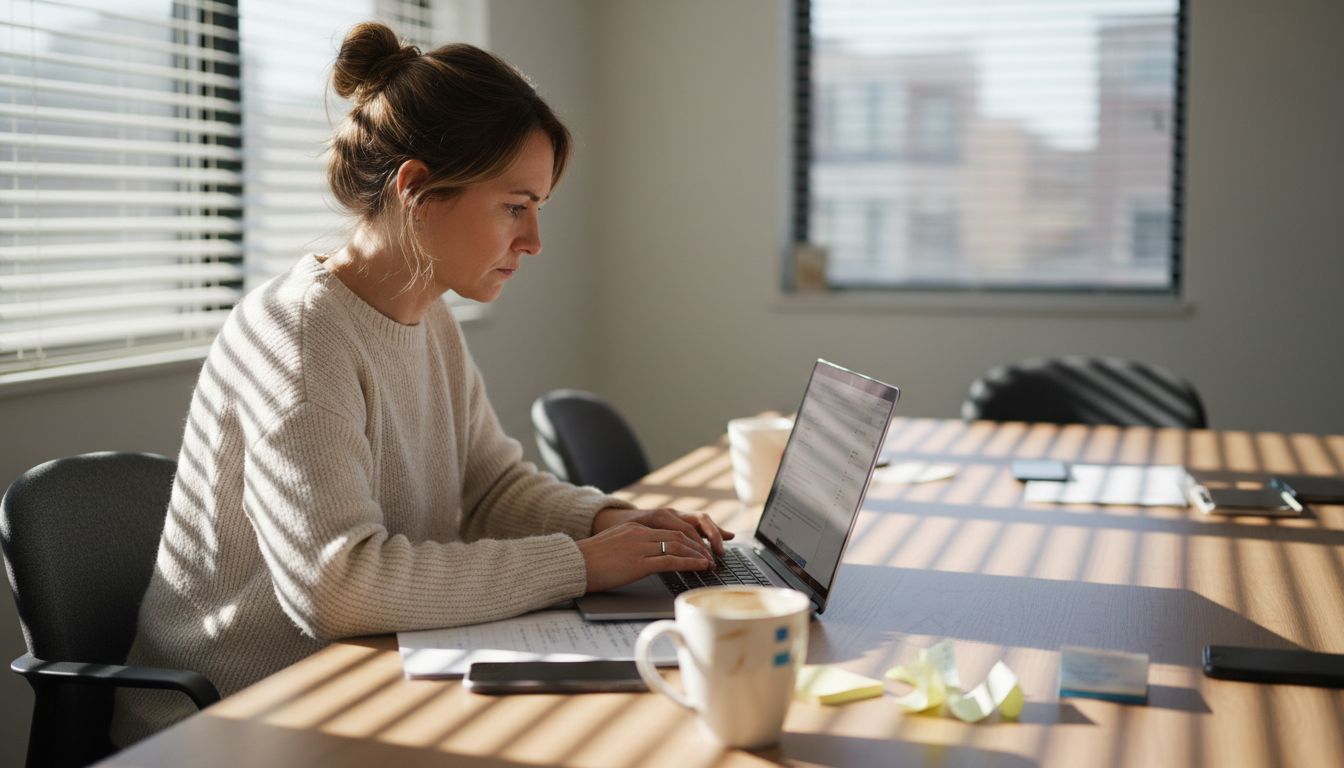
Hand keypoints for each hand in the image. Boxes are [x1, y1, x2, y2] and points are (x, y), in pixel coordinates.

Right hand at [577, 522, 713, 592]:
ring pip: (678, 545)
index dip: (688, 538)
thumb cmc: (590, 561)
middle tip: (710, 555)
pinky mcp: (639, 562)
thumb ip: (632, 546)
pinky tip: (700, 567)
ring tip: (709, 563)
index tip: (699, 546)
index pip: (669, 529)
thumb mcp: (614, 546)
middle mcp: (640, 533)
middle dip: (697, 545)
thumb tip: (645, 557)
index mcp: (634, 528)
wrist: (574, 564)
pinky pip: (671, 560)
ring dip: (697, 554)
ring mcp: (640, 547)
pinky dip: (689, 563)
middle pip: (678, 534)